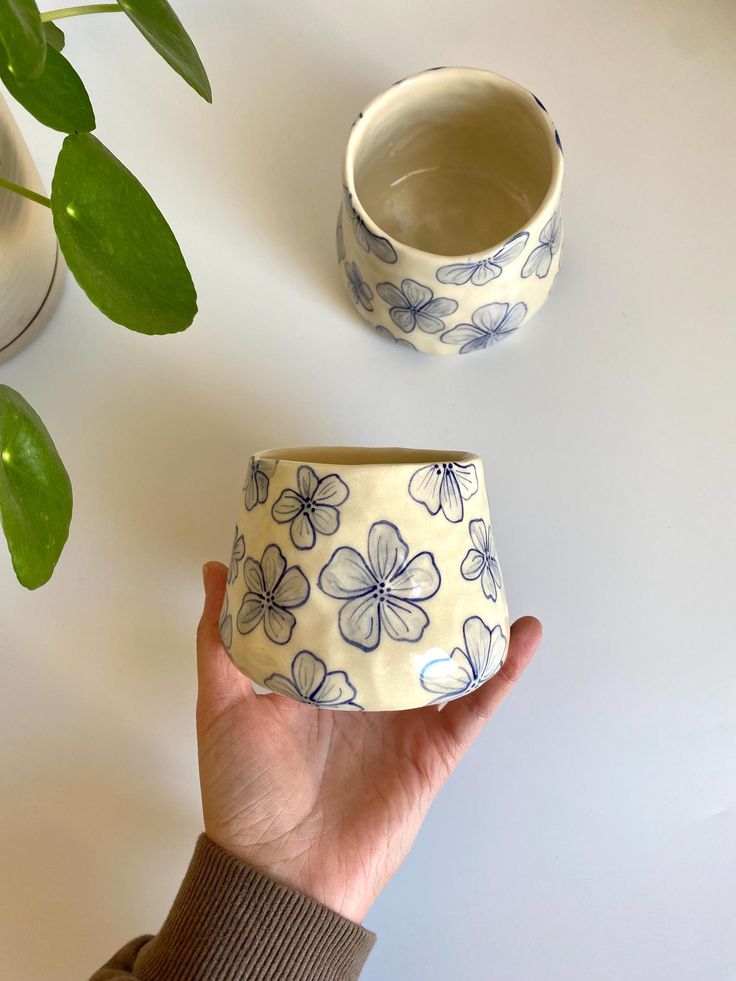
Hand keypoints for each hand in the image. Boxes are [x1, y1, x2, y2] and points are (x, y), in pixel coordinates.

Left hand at [197, 561, 540, 922]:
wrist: (280, 874)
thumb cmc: (244, 791)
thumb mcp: (221, 705)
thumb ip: (220, 641)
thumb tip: (217, 570)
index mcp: (319, 678)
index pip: (343, 615)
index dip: (355, 575)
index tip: (365, 525)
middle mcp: (364, 694)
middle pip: (399, 631)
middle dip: (415, 588)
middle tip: (431, 534)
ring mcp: (403, 720)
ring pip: (443, 659)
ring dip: (468, 622)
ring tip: (484, 572)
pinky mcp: (434, 748)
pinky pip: (475, 704)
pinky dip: (502, 671)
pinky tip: (522, 633)